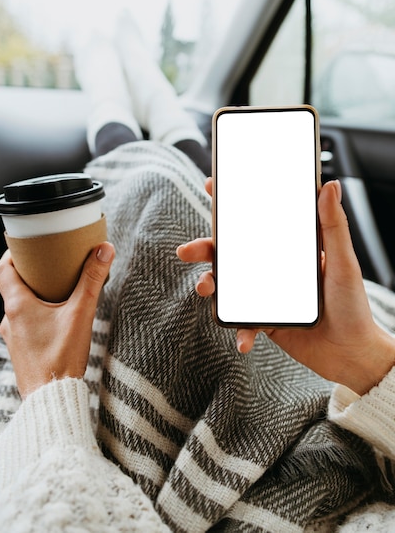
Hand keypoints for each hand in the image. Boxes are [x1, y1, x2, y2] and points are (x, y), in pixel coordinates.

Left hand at [0, 242, 114, 397]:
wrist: (52, 399)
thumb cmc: (62, 358)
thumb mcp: (81, 314)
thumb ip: (93, 280)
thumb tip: (104, 249)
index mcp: (18, 306)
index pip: (3, 269)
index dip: (12, 254)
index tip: (28, 246)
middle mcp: (10, 319)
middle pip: (12, 286)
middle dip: (29, 272)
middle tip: (49, 263)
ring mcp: (13, 336)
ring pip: (18, 306)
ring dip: (33, 294)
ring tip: (56, 288)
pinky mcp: (21, 349)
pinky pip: (24, 323)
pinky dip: (35, 313)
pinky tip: (56, 317)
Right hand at [177, 178, 394, 394]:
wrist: (352, 354)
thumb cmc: (353, 305)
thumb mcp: (344, 261)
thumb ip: (334, 226)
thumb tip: (330, 185)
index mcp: (287, 249)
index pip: (256, 221)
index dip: (231, 204)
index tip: (211, 186)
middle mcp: (271, 269)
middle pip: (230, 252)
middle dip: (203, 248)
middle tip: (186, 250)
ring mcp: (264, 295)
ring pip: (227, 285)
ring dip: (209, 285)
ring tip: (205, 288)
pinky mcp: (264, 322)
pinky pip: (243, 322)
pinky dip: (239, 331)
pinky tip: (243, 340)